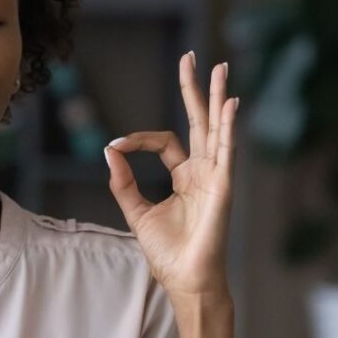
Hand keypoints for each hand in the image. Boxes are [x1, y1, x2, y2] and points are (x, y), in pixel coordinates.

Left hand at [103, 52, 238, 299]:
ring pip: (217, 128)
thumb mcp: (136, 211)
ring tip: (219, 68)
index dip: (139, 140)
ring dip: (218, 97)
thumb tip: (108, 150)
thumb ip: (123, 181)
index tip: (116, 146)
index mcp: (185, 177)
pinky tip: (229, 104)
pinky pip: (227, 151)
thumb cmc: (167, 253)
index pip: (166, 142)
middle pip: (200, 121)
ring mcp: (216, 177)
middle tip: (192, 58)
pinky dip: (228, 127)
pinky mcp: (223, 187)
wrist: (184, 280)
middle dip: (196, 90)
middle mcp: (203, 172)